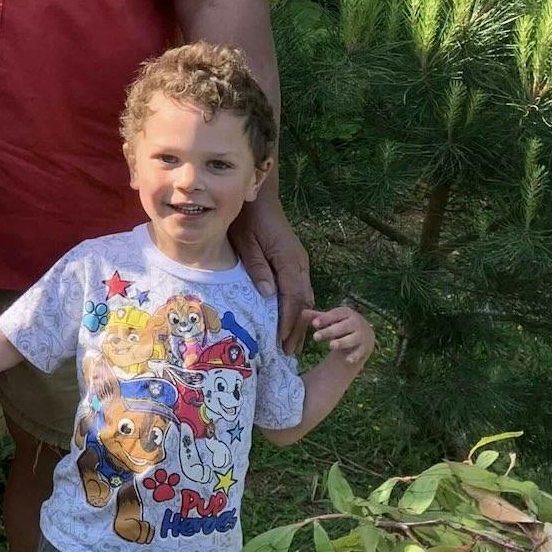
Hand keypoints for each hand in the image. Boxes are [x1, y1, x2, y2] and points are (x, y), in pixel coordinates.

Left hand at [231, 193, 313, 349]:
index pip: (292, 298)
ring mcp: (299, 261)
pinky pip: (300, 288)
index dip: (289, 322)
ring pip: (305, 296)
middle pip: (304, 302)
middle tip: (290, 353)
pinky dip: (298, 307)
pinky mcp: (295, 260)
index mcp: (288, 260)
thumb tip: (268, 295)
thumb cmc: (248, 219)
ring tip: (292, 343)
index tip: (283, 342)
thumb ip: (257, 268)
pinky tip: (291, 319)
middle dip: (297, 328)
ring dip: (300, 320)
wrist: (260, 198)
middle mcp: (299, 263)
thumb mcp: (245, 243)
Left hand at [304, 306, 372, 369]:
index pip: (335, 314)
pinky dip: (355, 356)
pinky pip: (360, 353)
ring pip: (351, 339)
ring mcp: (361, 336)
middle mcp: (356, 323)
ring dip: (342, 342)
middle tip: (315, 337)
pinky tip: (348, 360)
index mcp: (347, 313)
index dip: (325, 319)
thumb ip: (318, 317)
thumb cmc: (342, 324)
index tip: (314, 323)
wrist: (364, 334)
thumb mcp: (332, 319)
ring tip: (331, 345)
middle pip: (342, 327)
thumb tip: (303, 313)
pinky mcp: (365, 348)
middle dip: (329, 332)